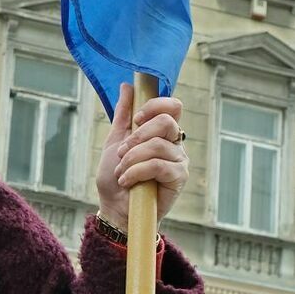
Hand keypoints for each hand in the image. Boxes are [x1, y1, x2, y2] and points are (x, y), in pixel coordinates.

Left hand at [95, 82, 187, 230]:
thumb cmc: (116, 176)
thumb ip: (124, 115)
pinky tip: (127, 181)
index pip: (172, 106)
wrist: (115, 207)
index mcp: (161, 131)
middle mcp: (174, 143)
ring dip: (132, 158)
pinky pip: (159, 165)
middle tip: (122, 152)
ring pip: (158, 145)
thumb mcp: (115, 141)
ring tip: (122, 171)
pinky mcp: (179, 177)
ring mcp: (179, 160)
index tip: (136, 118)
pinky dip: (137, 172)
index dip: (155, 106)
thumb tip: (127, 86)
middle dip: (138, 136)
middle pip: (167, 121)